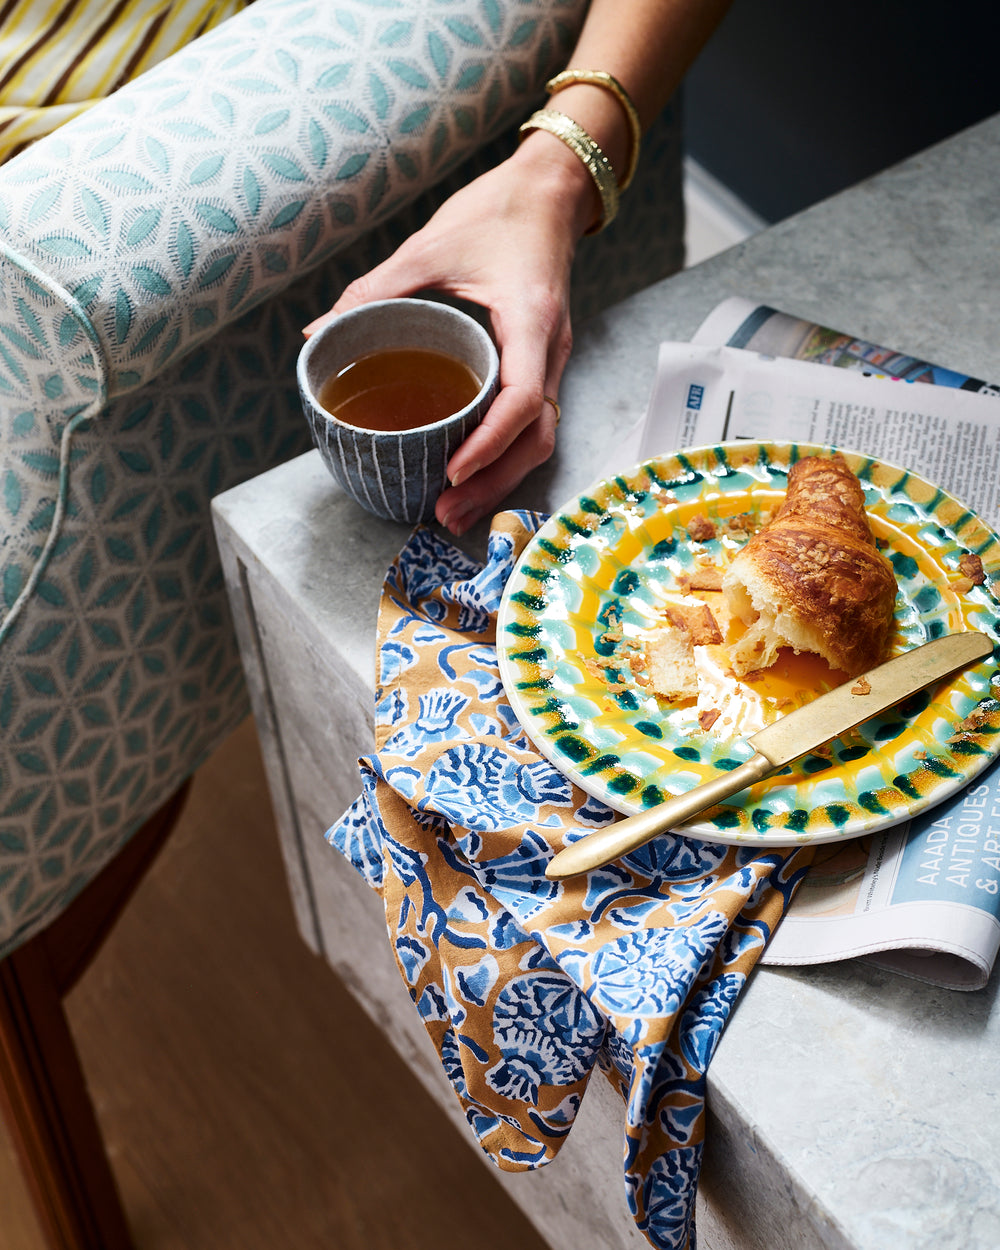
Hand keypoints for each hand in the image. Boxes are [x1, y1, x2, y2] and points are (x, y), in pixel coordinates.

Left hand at [304, 135, 596, 533]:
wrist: (548, 193)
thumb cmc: (496, 213)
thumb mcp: (429, 246)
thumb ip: (375, 290)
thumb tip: (319, 334)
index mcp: (531, 321)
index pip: (524, 399)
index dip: (490, 442)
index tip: (452, 469)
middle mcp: (553, 351)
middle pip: (537, 437)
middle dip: (493, 482)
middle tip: (444, 512)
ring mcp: (554, 363)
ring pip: (540, 439)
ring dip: (500, 480)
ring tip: (454, 509)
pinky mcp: (544, 367)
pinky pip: (533, 424)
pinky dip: (504, 457)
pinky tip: (471, 477)